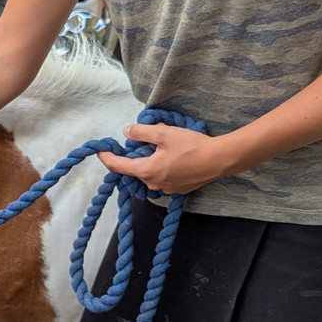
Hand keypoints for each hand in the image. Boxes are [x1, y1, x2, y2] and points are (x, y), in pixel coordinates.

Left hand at [97, 123, 233, 194]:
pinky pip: (162, 178)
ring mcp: (167, 189)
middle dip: (135, 156)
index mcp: (147, 171)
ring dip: (149, 162)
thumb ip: (141, 132)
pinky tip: (173, 157)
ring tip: (163, 147)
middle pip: (135, 169)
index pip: (118, 166)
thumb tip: (126, 132)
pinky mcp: (178, 189)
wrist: (220, 160)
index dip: (107, 158)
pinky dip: (161, 168)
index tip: (101, 150)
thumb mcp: (163, 133)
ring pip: (149, 174)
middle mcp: (154, 184)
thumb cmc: (192, 146)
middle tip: (145, 140)